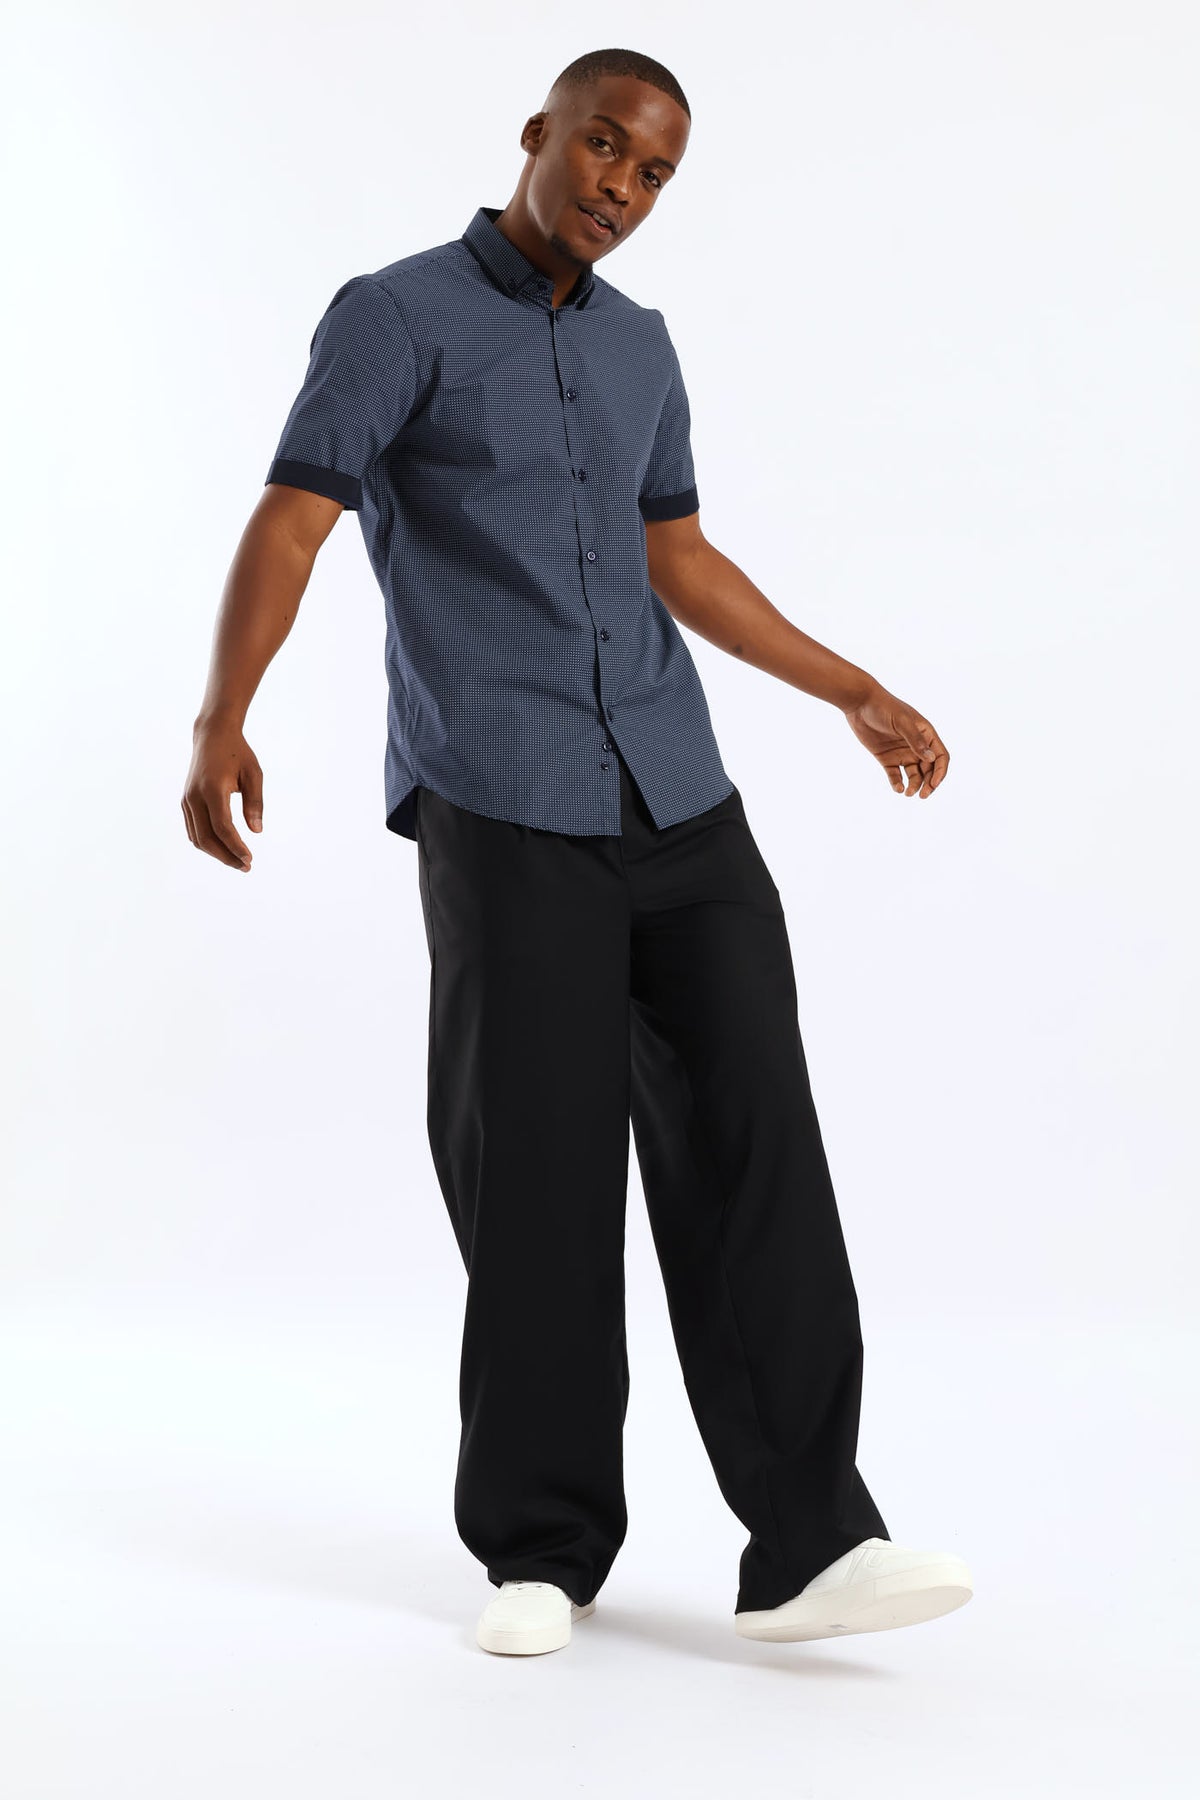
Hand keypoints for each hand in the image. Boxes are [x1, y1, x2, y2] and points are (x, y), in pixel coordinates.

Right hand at [181, 716, 263, 869]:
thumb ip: (255, 802)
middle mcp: (194, 797)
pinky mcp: (185, 802)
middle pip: (206, 838)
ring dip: (216, 853)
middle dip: (226, 856)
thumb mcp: (254, 773)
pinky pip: (193, 830)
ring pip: (197, 838)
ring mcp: (187, 800)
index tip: (249, 859)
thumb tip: (257, 831)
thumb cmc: (237, 753)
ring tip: (238, 861)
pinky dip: (207, 843)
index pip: (222, 827)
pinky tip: (224, 849)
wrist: (212, 735)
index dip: (235, 846)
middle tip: (246, 866)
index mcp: (212, 788)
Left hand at [844, 685, 947, 796]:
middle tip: (923, 795)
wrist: (860, 703)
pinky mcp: (886, 758)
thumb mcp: (902, 722)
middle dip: (928, 783)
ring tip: (908, 793)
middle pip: (929, 769)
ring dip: (914, 786)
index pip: (940, 756)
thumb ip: (915, 740)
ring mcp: (902, 752)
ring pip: (913, 775)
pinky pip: (895, 775)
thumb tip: (931, 759)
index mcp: (926, 734)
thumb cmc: (884, 707)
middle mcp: (916, 745)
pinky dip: (897, 784)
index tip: (933, 784)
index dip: (940, 772)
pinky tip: (897, 789)